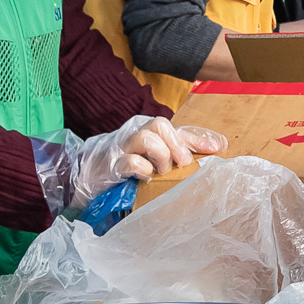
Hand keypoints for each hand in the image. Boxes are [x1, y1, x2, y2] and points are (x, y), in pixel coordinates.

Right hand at [44, 115, 229, 211]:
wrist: (84, 175)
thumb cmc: (125, 165)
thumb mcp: (153, 160)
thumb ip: (178, 154)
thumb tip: (213, 152)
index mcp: (150, 131)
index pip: (179, 128)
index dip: (200, 137)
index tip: (219, 148)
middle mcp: (136, 133)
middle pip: (161, 124)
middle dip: (177, 144)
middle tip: (184, 164)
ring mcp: (122, 146)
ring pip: (147, 137)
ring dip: (161, 156)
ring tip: (163, 171)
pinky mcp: (111, 164)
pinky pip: (130, 161)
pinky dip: (142, 169)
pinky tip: (145, 179)